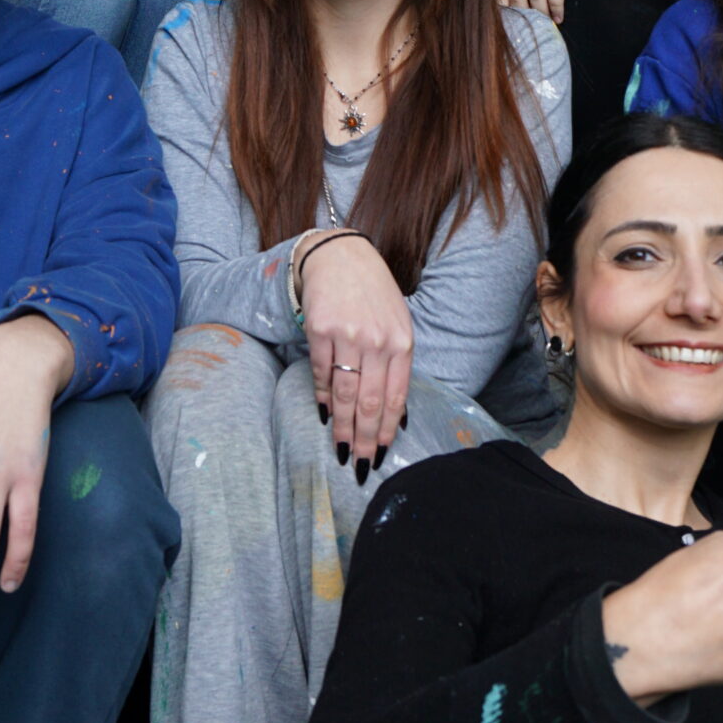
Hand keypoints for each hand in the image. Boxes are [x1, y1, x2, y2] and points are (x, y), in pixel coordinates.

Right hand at [296, 231, 413, 472]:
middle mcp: (377, 342)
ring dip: (342, 427)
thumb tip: (397, 415)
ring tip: (341, 449)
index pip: (396, 398)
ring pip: (345, 394)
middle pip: (370, 403)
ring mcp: (348, 336)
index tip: (382, 455)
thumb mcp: (397, 324)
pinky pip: (321, 373)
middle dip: (365, 440)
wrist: (341, 256)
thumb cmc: (373, 294)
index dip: (388, 431)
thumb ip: (397, 365)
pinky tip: (323, 415)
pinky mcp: (320, 330)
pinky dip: (321, 398)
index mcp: (402, 343)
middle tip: (360, 466)